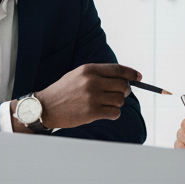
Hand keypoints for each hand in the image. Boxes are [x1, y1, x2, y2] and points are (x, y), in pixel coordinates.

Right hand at [16, 63, 138, 130]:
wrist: (45, 107)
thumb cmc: (64, 91)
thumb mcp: (79, 75)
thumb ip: (99, 74)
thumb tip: (123, 78)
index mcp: (89, 69)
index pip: (118, 69)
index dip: (132, 74)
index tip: (139, 78)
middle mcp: (92, 81)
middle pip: (123, 85)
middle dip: (125, 91)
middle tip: (120, 95)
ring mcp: (92, 97)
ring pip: (120, 100)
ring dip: (117, 104)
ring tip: (107, 105)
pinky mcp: (91, 112)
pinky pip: (115, 113)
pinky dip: (114, 114)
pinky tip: (106, 113)